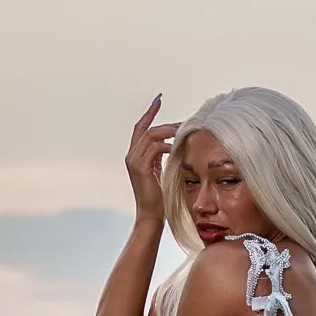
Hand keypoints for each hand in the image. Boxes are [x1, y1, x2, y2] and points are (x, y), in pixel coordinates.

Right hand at [125, 95, 178, 222]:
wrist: (151, 215)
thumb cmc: (160, 197)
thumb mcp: (161, 171)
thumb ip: (162, 156)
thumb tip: (174, 144)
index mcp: (135, 156)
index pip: (141, 129)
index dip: (149, 113)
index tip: (158, 100)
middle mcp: (131, 156)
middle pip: (146, 129)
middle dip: (163, 121)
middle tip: (181, 121)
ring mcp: (134, 161)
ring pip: (151, 135)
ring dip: (169, 132)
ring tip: (184, 132)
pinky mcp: (140, 168)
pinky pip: (155, 147)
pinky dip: (168, 145)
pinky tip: (178, 147)